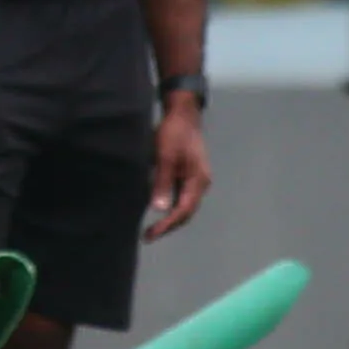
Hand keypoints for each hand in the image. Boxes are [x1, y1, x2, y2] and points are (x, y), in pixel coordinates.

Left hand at [145, 96, 211, 240]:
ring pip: (184, 205)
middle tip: (148, 235)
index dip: (167, 225)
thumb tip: (159, 209)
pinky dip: (170, 204)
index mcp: (198, 180)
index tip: (150, 234)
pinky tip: (158, 207)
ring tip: (152, 227)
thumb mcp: (165, 157)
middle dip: (168, 225)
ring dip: (169, 217)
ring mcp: (196, 178)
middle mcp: (200, 183)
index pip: (183, 211)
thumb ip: (163, 183)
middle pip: (186, 211)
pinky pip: (181, 195)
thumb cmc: (173, 133)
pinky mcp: (189, 173)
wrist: (182, 112)